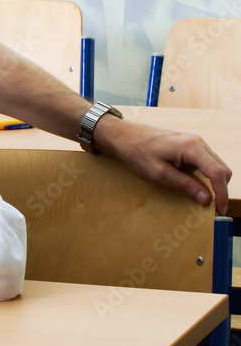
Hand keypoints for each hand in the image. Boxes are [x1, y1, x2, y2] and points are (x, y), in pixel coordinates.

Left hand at [96, 118, 231, 214]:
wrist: (124, 136)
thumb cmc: (137, 152)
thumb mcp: (159, 174)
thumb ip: (184, 185)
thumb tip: (206, 199)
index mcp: (191, 147)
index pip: (217, 172)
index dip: (222, 192)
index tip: (220, 209)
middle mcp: (197, 141)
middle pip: (221, 168)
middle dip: (220, 189)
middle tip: (214, 207)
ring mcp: (194, 142)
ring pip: (215, 165)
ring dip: (213, 182)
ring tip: (204, 197)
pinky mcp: (190, 145)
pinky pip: (206, 161)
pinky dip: (205, 175)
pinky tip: (195, 184)